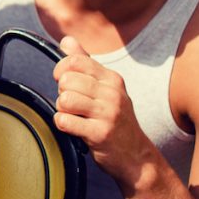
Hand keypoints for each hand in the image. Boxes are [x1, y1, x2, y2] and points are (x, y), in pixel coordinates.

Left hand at [53, 37, 156, 192]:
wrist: (137, 157)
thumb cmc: (115, 120)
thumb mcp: (106, 89)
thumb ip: (85, 63)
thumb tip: (66, 40)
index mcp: (112, 79)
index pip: (74, 61)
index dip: (61, 71)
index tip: (64, 82)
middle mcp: (112, 93)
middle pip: (66, 81)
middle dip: (62, 93)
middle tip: (74, 106)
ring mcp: (108, 113)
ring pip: (65, 100)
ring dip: (63, 110)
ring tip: (75, 117)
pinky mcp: (100, 133)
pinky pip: (65, 121)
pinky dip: (64, 125)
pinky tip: (75, 129)